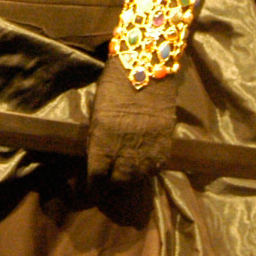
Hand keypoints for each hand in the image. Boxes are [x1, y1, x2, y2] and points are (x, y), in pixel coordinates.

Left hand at [86, 56, 179, 183]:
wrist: (147, 67)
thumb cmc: (115, 84)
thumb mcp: (98, 109)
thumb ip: (97, 136)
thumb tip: (96, 158)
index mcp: (103, 136)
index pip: (97, 173)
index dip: (93, 185)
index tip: (91, 188)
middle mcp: (125, 146)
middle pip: (118, 180)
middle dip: (111, 184)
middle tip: (108, 184)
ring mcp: (147, 145)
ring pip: (138, 177)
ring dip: (130, 179)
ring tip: (125, 178)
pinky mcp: (165, 142)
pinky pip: (156, 167)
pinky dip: (148, 172)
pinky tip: (143, 169)